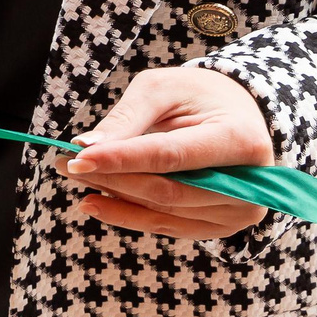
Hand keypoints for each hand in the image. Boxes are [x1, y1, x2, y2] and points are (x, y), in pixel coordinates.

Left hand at [56, 66, 274, 239]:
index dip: (122, 159)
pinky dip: (128, 216)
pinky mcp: (223, 226)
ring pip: (164, 211)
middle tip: (66, 164)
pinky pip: (168, 227)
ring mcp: (239, 213)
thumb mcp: (163, 89)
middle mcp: (249, 185)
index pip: (171, 156)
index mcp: (241, 140)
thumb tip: (88, 147)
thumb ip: (128, 118)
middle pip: (167, 189)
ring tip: (75, 177)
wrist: (239, 115)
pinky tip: (95, 202)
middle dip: (111, 178)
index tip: (79, 156)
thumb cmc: (198, 96)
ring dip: (114, 197)